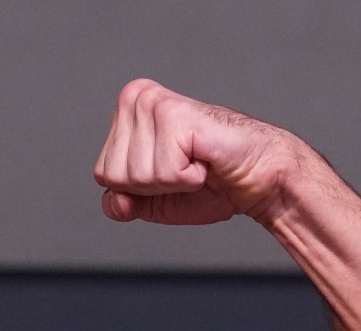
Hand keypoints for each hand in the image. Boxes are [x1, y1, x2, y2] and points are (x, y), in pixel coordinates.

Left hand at [93, 80, 302, 225]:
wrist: (257, 177)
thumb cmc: (209, 183)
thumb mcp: (152, 201)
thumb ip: (122, 202)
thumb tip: (115, 202)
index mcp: (126, 112)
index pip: (102, 174)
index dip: (137, 190)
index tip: (169, 172)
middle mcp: (136, 98)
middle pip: (114, 176)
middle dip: (152, 187)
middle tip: (184, 167)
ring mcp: (153, 103)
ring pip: (136, 176)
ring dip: (173, 181)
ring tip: (195, 161)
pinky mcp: (174, 115)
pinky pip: (163, 172)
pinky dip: (188, 178)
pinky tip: (203, 159)